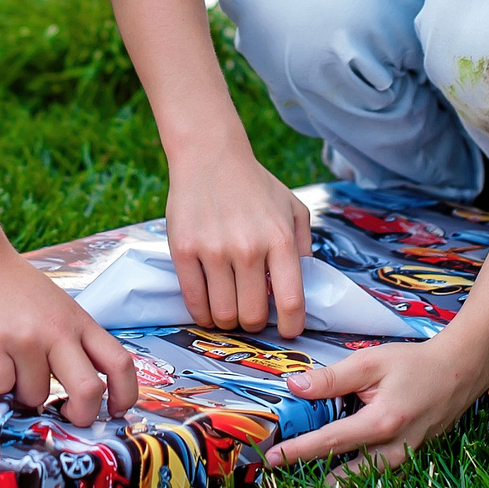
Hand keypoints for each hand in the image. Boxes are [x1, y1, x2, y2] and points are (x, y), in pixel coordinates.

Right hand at [0, 254, 139, 428]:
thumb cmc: (14, 291)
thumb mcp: (58, 309)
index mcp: (79, 322)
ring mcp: (26, 338)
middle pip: (89, 391)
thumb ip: (71, 344)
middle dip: (80, 416)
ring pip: (35, 395)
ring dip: (21, 392)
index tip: (114, 411)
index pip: (119, 363)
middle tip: (63, 415)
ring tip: (10, 364)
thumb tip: (75, 397)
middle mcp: (58, 330)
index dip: (125, 395)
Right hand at [166, 153, 312, 335]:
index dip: (291, 326)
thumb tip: (305, 287)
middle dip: (254, 324)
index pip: (291, 301)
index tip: (288, 331)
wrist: (210, 156)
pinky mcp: (183, 250)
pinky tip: (208, 308)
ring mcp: (213, 249)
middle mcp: (248, 247)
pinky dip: (201, 313)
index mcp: (280, 239)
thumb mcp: (294, 209)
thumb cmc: (256, 186)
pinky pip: (193, 301)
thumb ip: (305, 247)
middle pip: (252, 315)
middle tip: (251, 316)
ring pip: (222, 314)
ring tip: (229, 312)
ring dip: (227, 322)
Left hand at [261, 333, 488, 479]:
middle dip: (312, 486)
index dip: (297, 452)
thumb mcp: (370, 363)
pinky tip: (334, 479)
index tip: (271, 459)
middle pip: (344, 477)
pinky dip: (354, 481)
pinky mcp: (408, 461)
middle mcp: (393, 450)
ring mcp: (403, 460)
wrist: (458, 374)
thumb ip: (332, 378)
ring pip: (362, 483)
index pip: (329, 442)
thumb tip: (294, 387)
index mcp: (381, 423)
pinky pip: (376, 477)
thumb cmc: (414, 365)